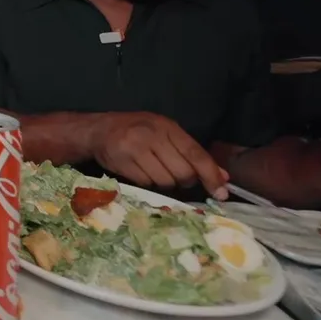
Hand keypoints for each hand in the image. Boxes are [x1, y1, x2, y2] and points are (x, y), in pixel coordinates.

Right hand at [87, 112, 228, 199]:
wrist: (97, 130)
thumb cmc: (136, 130)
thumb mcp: (165, 134)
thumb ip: (191, 153)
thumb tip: (222, 177)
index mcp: (167, 126)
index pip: (196, 154)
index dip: (211, 175)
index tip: (222, 192)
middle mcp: (152, 136)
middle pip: (183, 172)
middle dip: (185, 181)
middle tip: (178, 176)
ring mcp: (136, 150)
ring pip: (165, 181)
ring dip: (165, 183)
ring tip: (155, 171)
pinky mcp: (123, 164)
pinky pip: (147, 184)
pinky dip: (148, 183)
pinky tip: (141, 171)